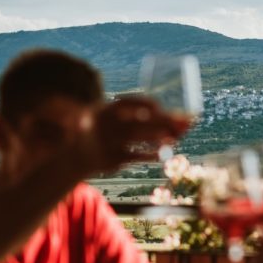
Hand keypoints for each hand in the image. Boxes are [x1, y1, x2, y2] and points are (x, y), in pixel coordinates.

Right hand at [73, 97, 189, 175]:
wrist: (77, 156)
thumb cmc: (106, 132)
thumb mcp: (115, 119)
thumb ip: (142, 118)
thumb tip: (182, 122)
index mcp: (106, 109)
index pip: (132, 102)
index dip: (151, 106)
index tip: (166, 109)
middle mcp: (105, 123)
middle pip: (139, 120)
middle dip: (164, 121)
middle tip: (186, 123)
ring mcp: (107, 142)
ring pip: (137, 138)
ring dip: (159, 137)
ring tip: (176, 137)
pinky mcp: (110, 160)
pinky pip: (135, 156)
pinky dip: (150, 154)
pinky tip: (163, 153)